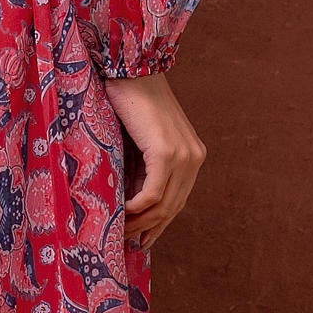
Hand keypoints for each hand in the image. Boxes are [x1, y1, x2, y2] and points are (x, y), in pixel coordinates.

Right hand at [104, 71, 206, 248]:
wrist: (129, 69)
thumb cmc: (128, 101)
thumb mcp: (139, 141)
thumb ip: (141, 167)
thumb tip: (128, 200)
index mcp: (192, 154)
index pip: (178, 200)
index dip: (160, 224)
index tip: (142, 240)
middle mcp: (193, 157)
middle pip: (172, 207)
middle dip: (149, 229)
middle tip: (126, 242)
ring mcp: (182, 155)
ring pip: (163, 205)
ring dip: (140, 223)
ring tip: (119, 232)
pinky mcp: (166, 152)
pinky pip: (151, 194)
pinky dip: (135, 209)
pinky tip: (120, 214)